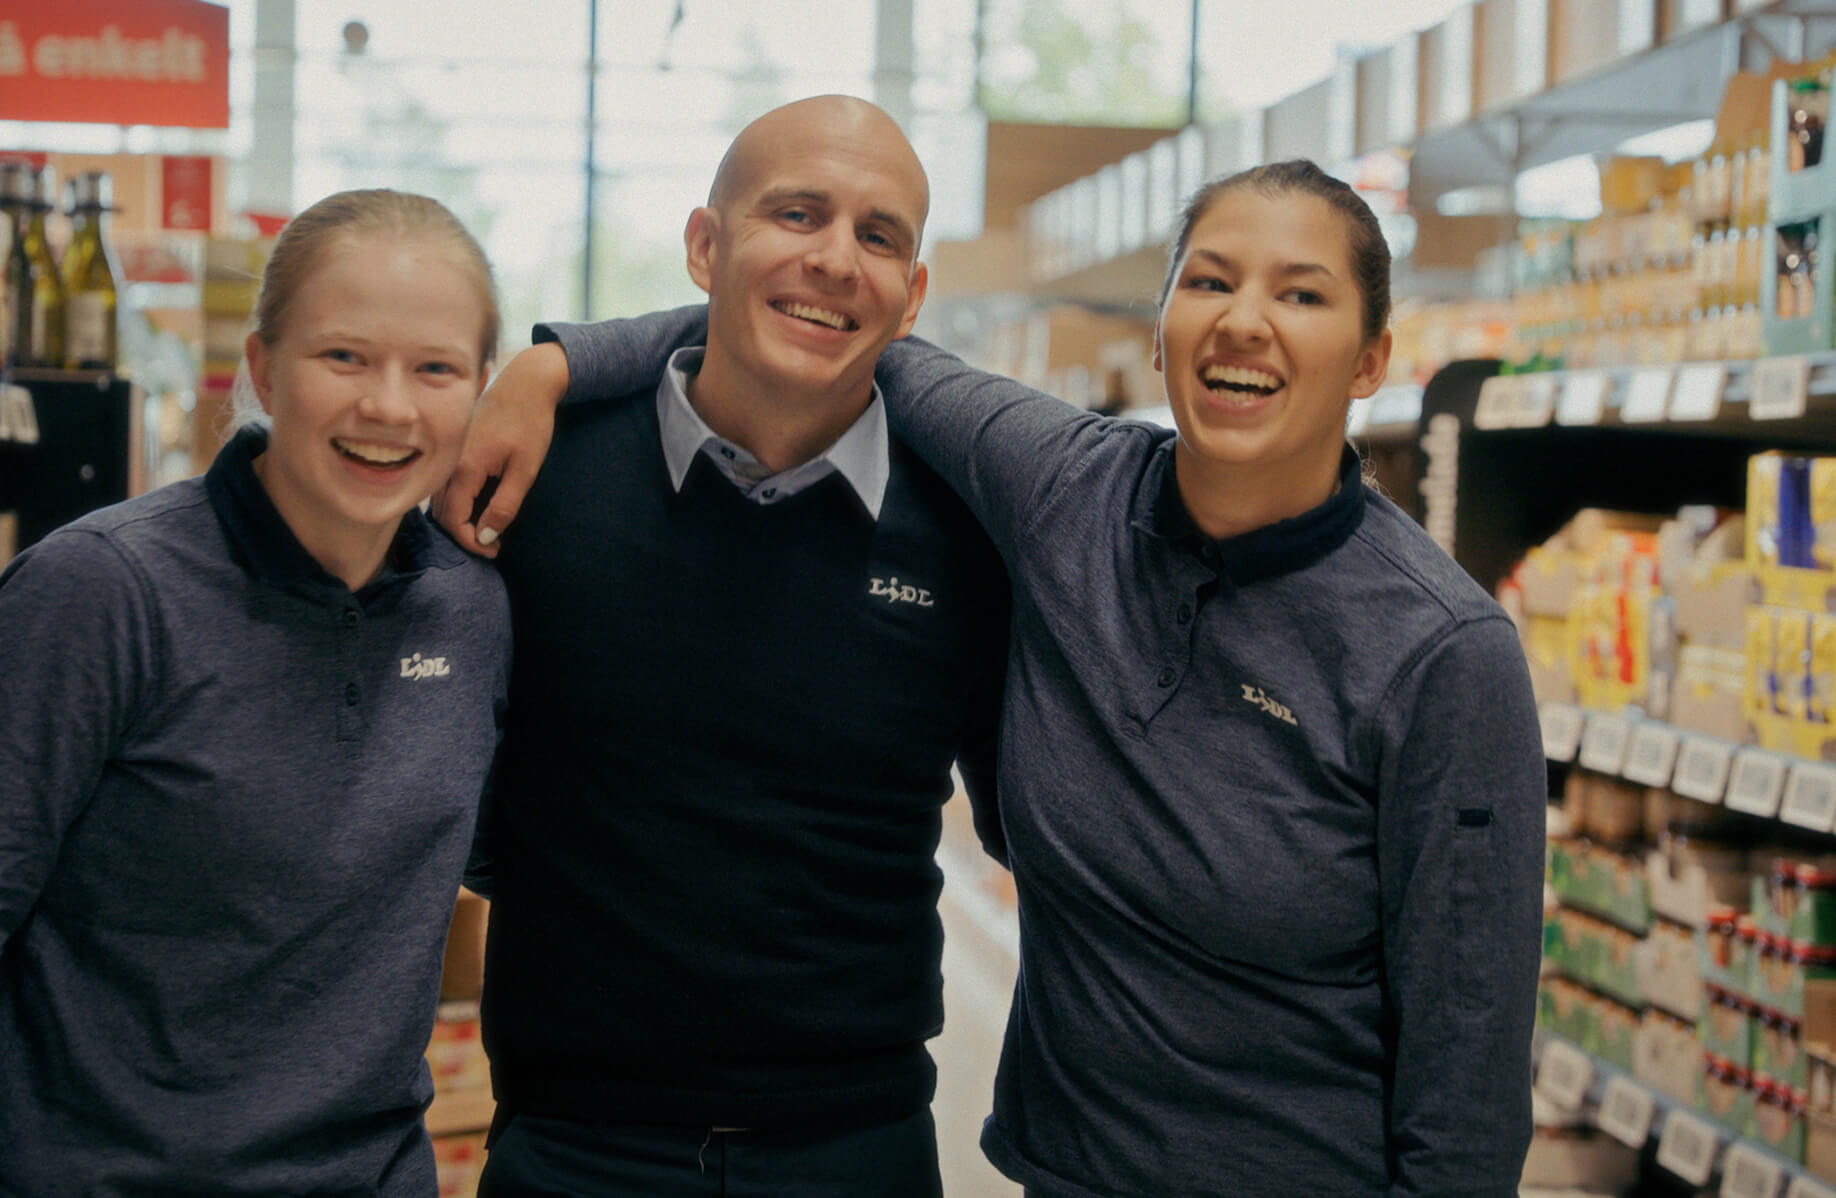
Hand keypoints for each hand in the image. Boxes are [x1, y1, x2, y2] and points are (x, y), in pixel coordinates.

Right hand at [436, 342, 569, 556]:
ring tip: (487, 529)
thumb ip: (504, 505)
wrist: (526, 384)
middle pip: (442, 512)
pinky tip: (479, 506)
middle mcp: (449, 461)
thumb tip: (487, 538)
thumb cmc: (530, 423)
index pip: (453, 519)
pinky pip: (446, 484)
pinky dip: (457, 502)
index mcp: (465, 468)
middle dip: (463, 534)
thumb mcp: (525, 470)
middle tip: (492, 545)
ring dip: (458, 519)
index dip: (470, 542)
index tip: (493, 552)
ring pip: (441, 499)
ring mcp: (449, 453)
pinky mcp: (454, 447)